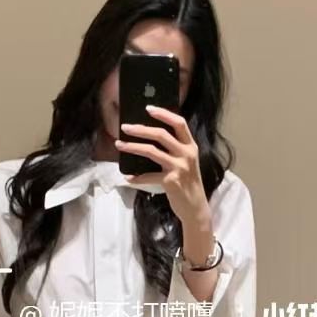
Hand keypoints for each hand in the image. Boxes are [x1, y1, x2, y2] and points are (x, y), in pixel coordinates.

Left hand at [115, 104, 210, 233]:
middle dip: (141, 129)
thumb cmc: (188, 184)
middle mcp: (187, 154)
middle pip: (161, 134)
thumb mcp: (186, 162)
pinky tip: (128, 177)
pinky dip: (136, 177)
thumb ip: (175, 149)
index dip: (164, 113)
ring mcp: (179, 167)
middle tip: (125, 127)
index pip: (179, 123)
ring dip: (133, 147)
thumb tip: (150, 137)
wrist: (195, 208)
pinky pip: (148, 176)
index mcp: (191, 146)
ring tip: (120, 145)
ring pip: (152, 151)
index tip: (148, 108)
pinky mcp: (171, 181)